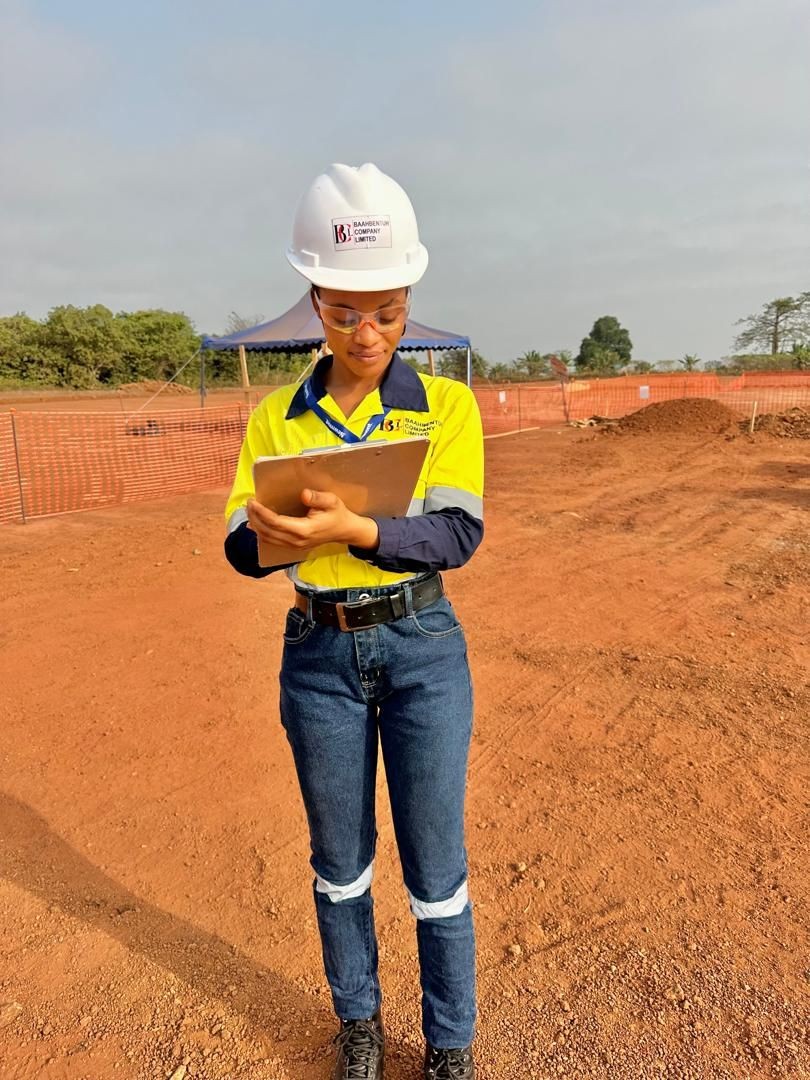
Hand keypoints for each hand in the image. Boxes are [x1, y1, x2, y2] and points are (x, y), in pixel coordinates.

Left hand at [246, 490, 378, 551]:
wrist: (345, 531)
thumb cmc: (338, 514)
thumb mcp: (332, 501)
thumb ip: (318, 498)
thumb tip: (304, 494)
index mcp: (304, 530)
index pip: (276, 522)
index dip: (262, 512)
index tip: (253, 501)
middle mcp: (297, 540)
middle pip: (267, 531)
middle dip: (254, 517)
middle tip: (248, 503)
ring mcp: (294, 545)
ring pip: (267, 538)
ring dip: (256, 525)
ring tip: (250, 510)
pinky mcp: (293, 546)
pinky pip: (272, 541)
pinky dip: (261, 532)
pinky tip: (255, 524)